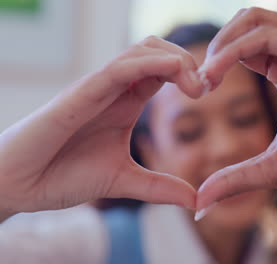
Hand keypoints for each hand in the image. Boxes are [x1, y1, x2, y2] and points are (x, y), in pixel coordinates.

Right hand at [0, 36, 203, 218]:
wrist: (20, 185)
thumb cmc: (64, 175)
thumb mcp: (123, 182)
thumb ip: (159, 187)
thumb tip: (196, 201)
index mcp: (126, 102)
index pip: (164, 71)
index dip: (191, 74)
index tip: (210, 92)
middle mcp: (115, 89)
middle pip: (157, 51)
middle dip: (188, 61)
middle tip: (206, 87)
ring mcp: (98, 88)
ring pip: (141, 50)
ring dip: (175, 59)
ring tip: (196, 84)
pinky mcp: (81, 94)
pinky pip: (118, 68)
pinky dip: (149, 63)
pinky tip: (174, 69)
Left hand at [196, 8, 276, 212]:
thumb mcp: (276, 165)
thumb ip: (238, 178)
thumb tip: (201, 203)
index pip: (242, 48)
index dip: (216, 64)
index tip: (200, 91)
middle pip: (243, 24)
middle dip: (214, 48)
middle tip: (200, 81)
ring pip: (251, 20)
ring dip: (220, 44)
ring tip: (206, 76)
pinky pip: (263, 36)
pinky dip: (234, 50)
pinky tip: (217, 74)